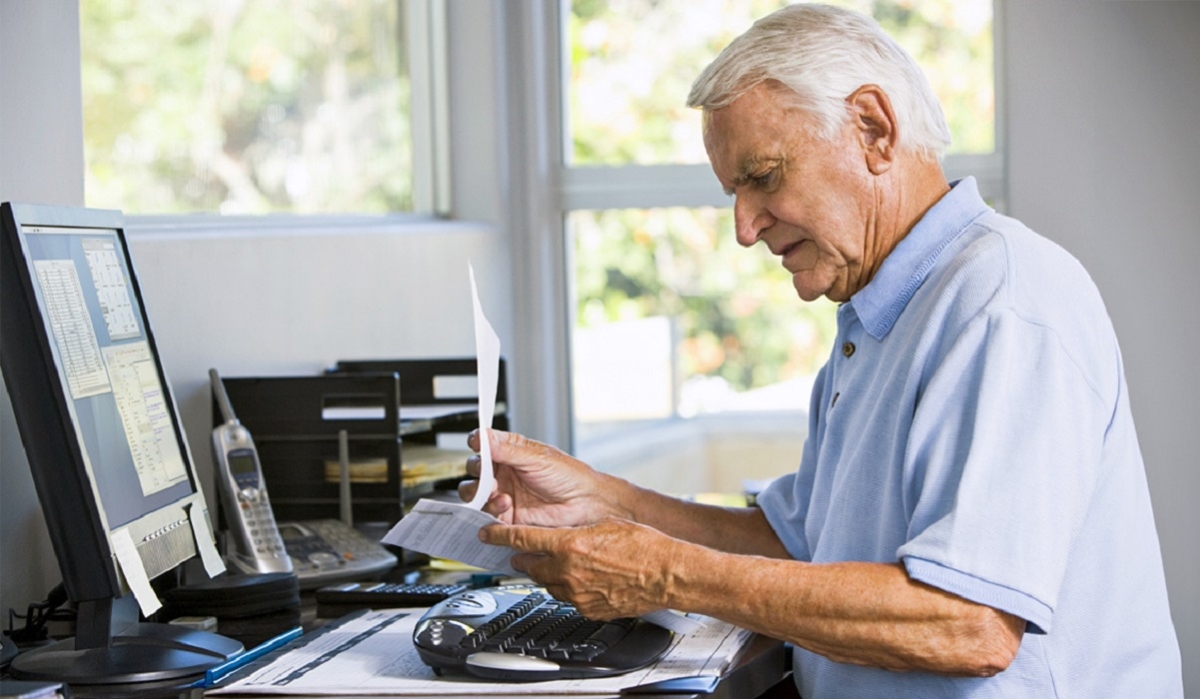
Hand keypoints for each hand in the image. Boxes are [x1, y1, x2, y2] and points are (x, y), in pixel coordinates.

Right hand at [457, 429, 622, 526]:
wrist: (585, 505)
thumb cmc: (570, 477)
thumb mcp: (536, 458)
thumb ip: (506, 449)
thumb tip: (483, 436)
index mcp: (512, 452)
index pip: (485, 444)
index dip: (477, 442)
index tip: (476, 443)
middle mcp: (505, 473)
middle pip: (475, 470)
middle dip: (477, 471)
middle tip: (488, 473)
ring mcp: (504, 494)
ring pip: (474, 492)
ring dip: (480, 491)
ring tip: (498, 491)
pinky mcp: (506, 516)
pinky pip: (485, 514)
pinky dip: (490, 509)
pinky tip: (505, 504)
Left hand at [480, 519, 681, 619]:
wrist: (666, 574)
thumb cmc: (644, 546)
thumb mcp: (605, 525)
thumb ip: (576, 531)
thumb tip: (561, 532)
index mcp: (570, 545)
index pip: (522, 539)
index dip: (499, 535)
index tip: (487, 533)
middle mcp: (568, 571)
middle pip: (530, 565)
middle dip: (524, 557)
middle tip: (524, 552)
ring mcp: (577, 594)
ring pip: (547, 584)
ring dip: (547, 574)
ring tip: (558, 565)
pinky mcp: (588, 609)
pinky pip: (568, 598)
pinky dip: (567, 589)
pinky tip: (580, 580)